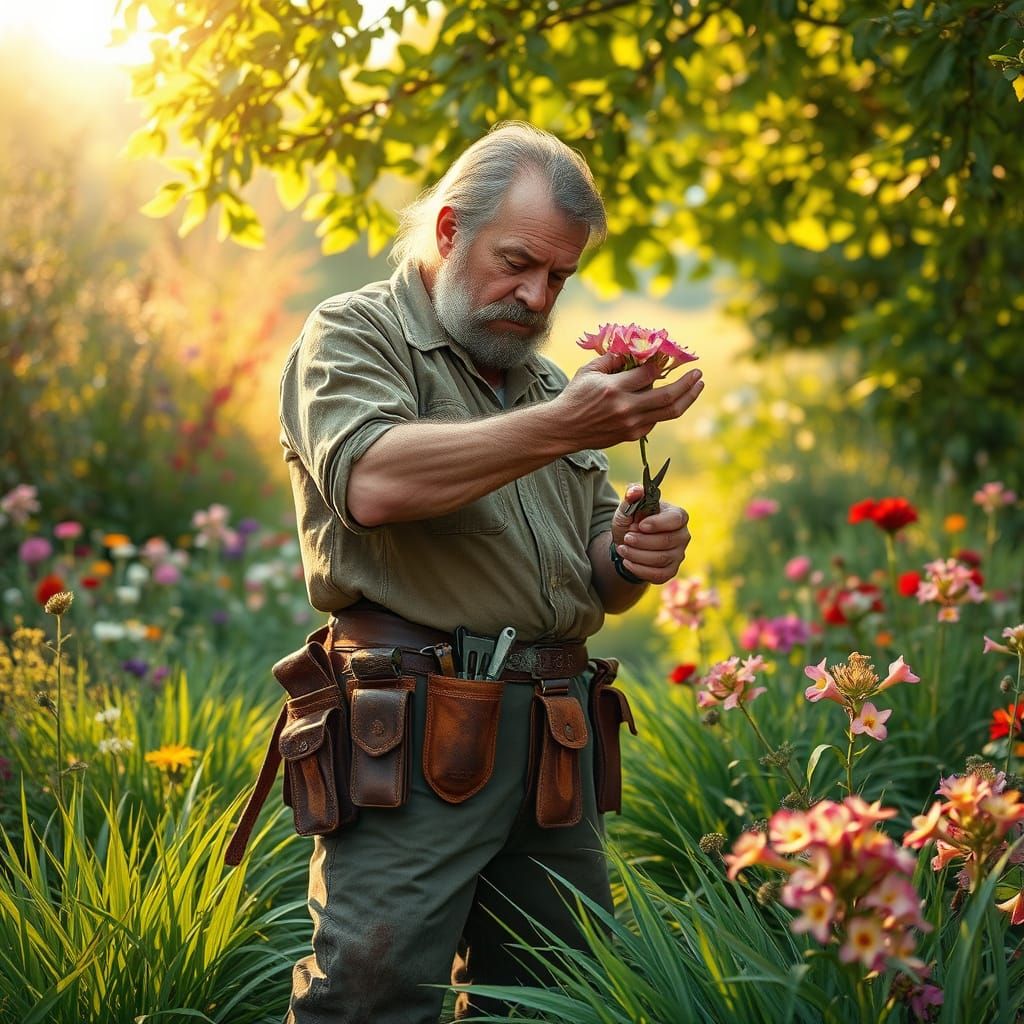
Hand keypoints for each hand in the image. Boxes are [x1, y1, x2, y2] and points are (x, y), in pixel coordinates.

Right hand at [555, 351, 703, 451]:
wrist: (563, 429)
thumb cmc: (574, 396)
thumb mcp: (588, 371)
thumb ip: (611, 359)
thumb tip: (634, 351)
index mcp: (614, 389)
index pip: (648, 373)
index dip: (661, 364)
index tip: (667, 357)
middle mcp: (626, 408)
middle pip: (667, 396)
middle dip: (687, 383)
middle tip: (698, 373)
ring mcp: (631, 424)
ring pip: (669, 412)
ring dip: (687, 398)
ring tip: (697, 386)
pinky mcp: (631, 435)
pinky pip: (656, 421)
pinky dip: (664, 410)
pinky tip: (669, 400)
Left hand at [610, 485, 690, 584]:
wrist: (627, 545)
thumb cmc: (631, 522)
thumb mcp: (627, 508)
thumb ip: (631, 497)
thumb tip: (635, 491)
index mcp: (677, 515)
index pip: (676, 519)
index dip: (658, 523)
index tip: (640, 525)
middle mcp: (683, 535)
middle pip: (667, 541)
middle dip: (642, 541)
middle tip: (626, 537)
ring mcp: (679, 555)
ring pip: (661, 559)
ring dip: (637, 555)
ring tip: (622, 548)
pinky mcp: (671, 571)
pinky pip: (659, 575)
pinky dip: (640, 569)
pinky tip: (627, 562)